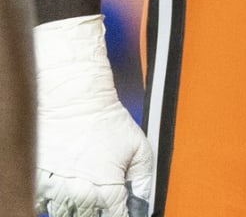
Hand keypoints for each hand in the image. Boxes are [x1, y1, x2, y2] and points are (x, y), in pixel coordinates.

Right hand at [34, 16, 152, 216]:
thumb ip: (144, 178)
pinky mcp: (39, 185)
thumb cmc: (108, 120)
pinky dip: (56, 200)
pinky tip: (67, 183)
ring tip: (87, 182)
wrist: (75, 101)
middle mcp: (80, 194)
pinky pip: (46, 206)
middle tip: (103, 192)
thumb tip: (144, 201)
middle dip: (99, 212)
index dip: (122, 216)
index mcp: (107, 188)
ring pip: (67, 215)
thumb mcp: (139, 146)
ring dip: (78, 206)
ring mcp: (57, 191)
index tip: (122, 210)